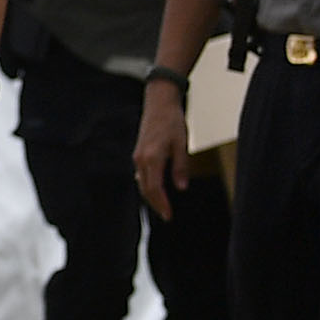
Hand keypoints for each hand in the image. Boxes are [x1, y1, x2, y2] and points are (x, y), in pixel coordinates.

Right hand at [134, 81, 189, 218]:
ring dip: (151, 196)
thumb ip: (180, 167)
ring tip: (163, 206)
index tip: (169, 216)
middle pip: (145, 189)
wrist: (159, 103)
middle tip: (167, 216)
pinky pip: (141, 174)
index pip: (154, 188)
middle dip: (156, 204)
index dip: (161, 204)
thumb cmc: (172, 121)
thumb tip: (181, 187)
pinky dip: (148, 185)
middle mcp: (141, 159)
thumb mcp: (181, 144)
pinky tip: (157, 189)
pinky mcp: (139, 153)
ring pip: (142, 183)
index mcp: (152, 158)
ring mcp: (138, 156)